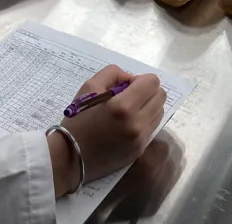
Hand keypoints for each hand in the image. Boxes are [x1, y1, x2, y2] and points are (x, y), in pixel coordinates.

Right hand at [47, 65, 166, 197]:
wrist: (70, 157)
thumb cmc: (78, 120)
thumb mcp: (89, 87)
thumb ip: (113, 74)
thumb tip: (131, 79)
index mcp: (123, 106)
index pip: (152, 82)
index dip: (141, 80)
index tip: (127, 86)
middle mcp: (137, 123)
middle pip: (161, 96)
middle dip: (148, 91)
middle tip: (130, 96)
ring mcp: (140, 139)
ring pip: (159, 112)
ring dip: (148, 106)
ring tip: (128, 111)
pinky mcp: (140, 150)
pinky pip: (152, 128)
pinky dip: (144, 121)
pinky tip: (127, 125)